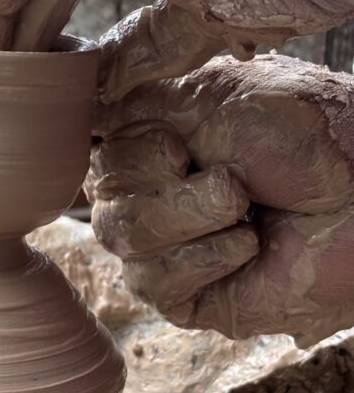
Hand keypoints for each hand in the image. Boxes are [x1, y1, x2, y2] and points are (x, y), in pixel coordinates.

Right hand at [85, 55, 353, 346]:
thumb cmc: (309, 135)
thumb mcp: (214, 95)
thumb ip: (139, 101)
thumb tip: (83, 109)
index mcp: (153, 148)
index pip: (97, 156)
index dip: (140, 153)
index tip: (190, 143)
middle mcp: (151, 197)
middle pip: (105, 203)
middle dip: (172, 189)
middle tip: (234, 179)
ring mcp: (167, 249)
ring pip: (124, 240)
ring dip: (193, 218)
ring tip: (246, 208)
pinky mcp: (189, 296)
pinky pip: (156, 283)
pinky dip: (207, 258)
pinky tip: (249, 245)